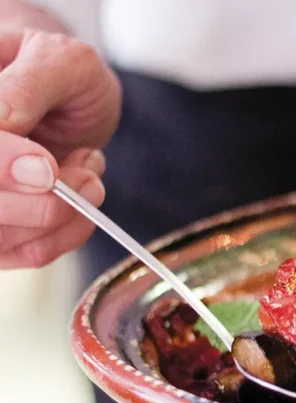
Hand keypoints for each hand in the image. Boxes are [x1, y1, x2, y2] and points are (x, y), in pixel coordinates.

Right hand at [0, 21, 121, 268]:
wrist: (69, 96)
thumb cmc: (61, 73)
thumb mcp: (57, 60)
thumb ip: (28, 85)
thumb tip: (4, 121)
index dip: (1, 165)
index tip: (46, 168)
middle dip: (39, 202)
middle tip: (88, 172)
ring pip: (0, 237)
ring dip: (59, 216)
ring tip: (89, 171)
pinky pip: (26, 253)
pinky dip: (67, 233)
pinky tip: (84, 196)